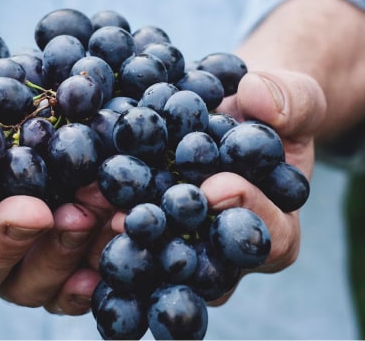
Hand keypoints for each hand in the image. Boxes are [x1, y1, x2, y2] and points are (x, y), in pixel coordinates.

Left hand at [84, 69, 326, 305]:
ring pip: (154, 261)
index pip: (269, 239)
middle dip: (169, 239)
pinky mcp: (145, 234)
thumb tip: (259, 98)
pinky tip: (70, 199)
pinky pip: (122, 238)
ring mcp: (181, 249)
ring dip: (120, 238)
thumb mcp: (294, 98)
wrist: (231, 112)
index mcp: (275, 231)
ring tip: (90, 207)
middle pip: (202, 265)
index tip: (218, 186)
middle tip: (135, 217)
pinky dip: (95, 222)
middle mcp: (225, 255)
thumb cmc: (270, 112)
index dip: (246, 213)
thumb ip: (291, 100)